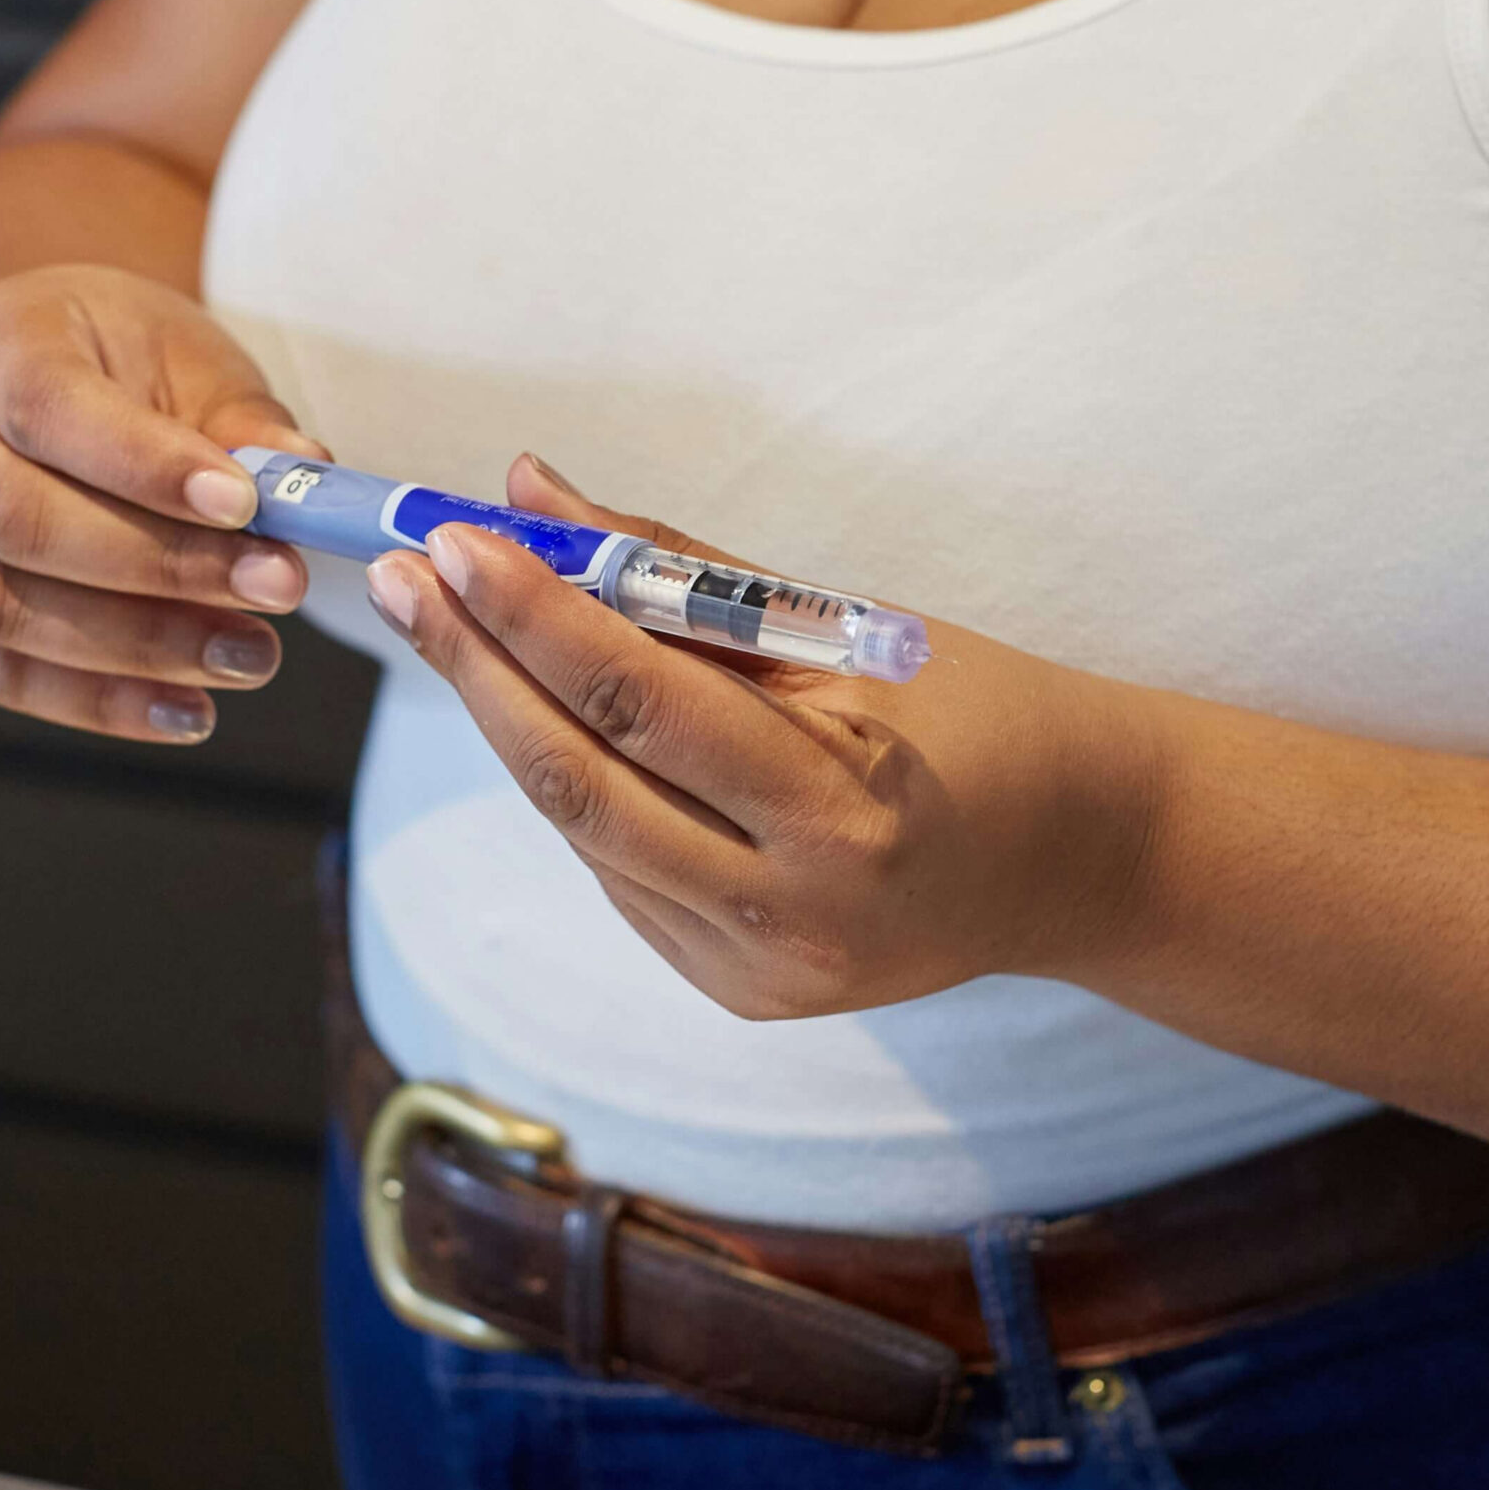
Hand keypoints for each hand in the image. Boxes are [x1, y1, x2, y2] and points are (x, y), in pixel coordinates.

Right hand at [0, 263, 321, 743]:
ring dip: (136, 649)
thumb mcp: (193, 361)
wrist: (54, 379)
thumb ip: (243, 421)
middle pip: (17, 520)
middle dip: (159, 568)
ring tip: (249, 657)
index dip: (145, 466)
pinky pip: (0, 673)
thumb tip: (305, 475)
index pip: (50, 408)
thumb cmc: (129, 366)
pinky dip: (99, 703)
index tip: (246, 505)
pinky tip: (189, 712)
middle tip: (277, 587)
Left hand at [363, 456, 1153, 1018]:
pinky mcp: (741, 994)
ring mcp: (760, 972)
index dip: (534, 619)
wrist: (1081, 860)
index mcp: (843, 815)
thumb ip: (682, 570)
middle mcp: (793, 917)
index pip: (643, 707)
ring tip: (449, 623)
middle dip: (478, 671)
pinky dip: (576, 784)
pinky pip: (623, 873)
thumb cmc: (984, 713)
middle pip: (582, 785)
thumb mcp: (853, 626)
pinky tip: (542, 711)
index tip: (456, 537)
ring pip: (585, 833)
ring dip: (507, 723)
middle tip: (407, 576)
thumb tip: (530, 495)